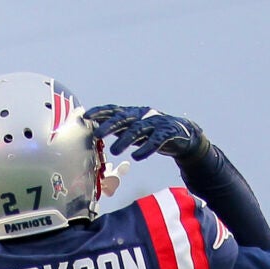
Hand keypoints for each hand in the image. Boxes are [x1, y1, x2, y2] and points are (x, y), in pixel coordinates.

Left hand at [83, 105, 205, 161]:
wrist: (184, 135)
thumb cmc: (152, 134)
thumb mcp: (134, 131)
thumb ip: (118, 130)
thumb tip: (94, 131)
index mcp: (133, 113)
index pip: (114, 110)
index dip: (100, 112)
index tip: (85, 116)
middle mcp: (143, 115)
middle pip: (124, 118)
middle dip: (109, 125)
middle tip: (97, 134)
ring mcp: (156, 122)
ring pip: (138, 129)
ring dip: (125, 140)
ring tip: (114, 150)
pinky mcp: (168, 133)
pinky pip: (156, 141)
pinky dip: (146, 148)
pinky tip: (136, 157)